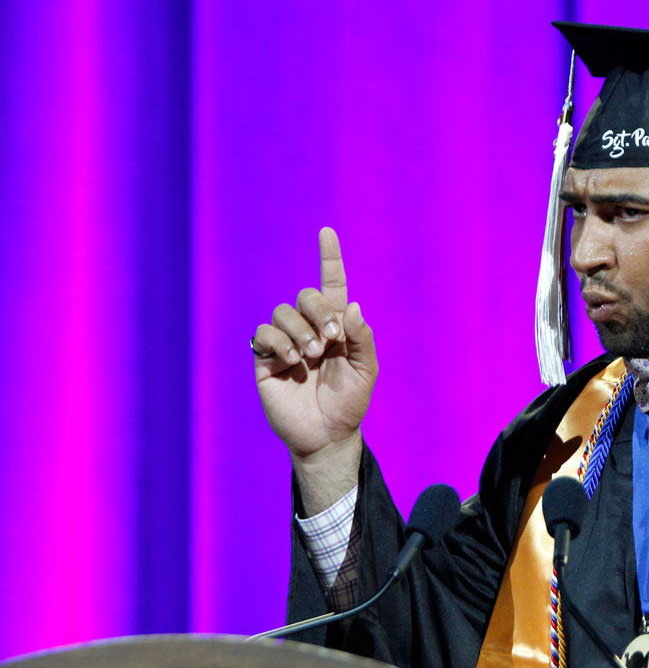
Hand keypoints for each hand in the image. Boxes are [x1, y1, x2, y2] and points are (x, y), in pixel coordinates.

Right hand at [252, 228, 377, 473]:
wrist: (327, 435)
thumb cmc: (349, 402)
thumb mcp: (366, 369)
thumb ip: (362, 337)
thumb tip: (354, 307)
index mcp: (337, 326)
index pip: (331, 284)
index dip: (329, 258)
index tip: (327, 232)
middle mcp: (309, 328)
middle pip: (306, 295)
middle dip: (320, 311)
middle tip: (331, 339)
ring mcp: (285, 342)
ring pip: (283, 312)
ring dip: (300, 330)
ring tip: (312, 355)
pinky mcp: (265, 358)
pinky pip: (263, 332)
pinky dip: (279, 341)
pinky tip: (292, 360)